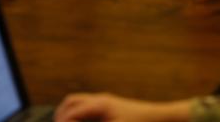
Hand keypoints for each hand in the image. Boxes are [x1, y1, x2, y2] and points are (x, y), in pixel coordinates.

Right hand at [55, 93, 189, 121]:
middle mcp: (100, 99)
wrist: (158, 117)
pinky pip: (87, 107)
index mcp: (99, 104)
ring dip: (69, 113)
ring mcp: (105, 101)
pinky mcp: (109, 106)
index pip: (72, 111)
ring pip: (78, 103)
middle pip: (71, 102)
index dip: (62, 121)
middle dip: (61, 114)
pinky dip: (78, 114)